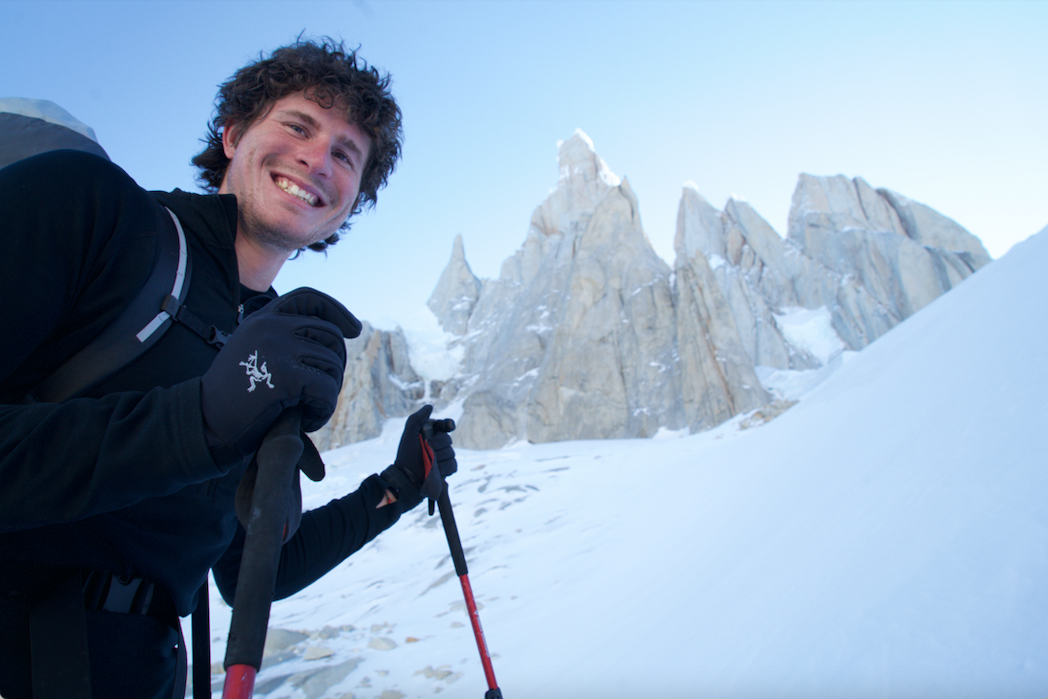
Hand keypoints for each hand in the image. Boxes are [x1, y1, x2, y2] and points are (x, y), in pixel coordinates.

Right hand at [200, 288, 361, 465]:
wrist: (205, 422)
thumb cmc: (233, 395)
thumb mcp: (254, 352)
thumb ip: (283, 338)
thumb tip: (334, 337)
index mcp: (262, 318)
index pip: (309, 298)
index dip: (336, 311)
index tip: (354, 329)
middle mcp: (270, 326)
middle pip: (330, 334)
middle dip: (336, 365)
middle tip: (323, 392)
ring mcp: (277, 347)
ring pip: (332, 363)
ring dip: (329, 392)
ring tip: (310, 409)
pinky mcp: (285, 375)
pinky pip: (327, 389)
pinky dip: (324, 410)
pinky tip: (308, 421)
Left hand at [380, 405, 457, 511]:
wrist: (407, 479)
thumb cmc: (405, 456)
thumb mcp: (408, 435)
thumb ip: (417, 419)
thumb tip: (430, 406)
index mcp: (430, 434)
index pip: (445, 425)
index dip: (448, 425)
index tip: (448, 427)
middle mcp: (437, 444)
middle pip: (448, 440)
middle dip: (437, 445)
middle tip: (426, 450)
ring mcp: (442, 457)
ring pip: (451, 453)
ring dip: (439, 459)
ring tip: (428, 463)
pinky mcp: (446, 469)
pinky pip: (453, 465)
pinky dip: (445, 468)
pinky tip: (436, 470)